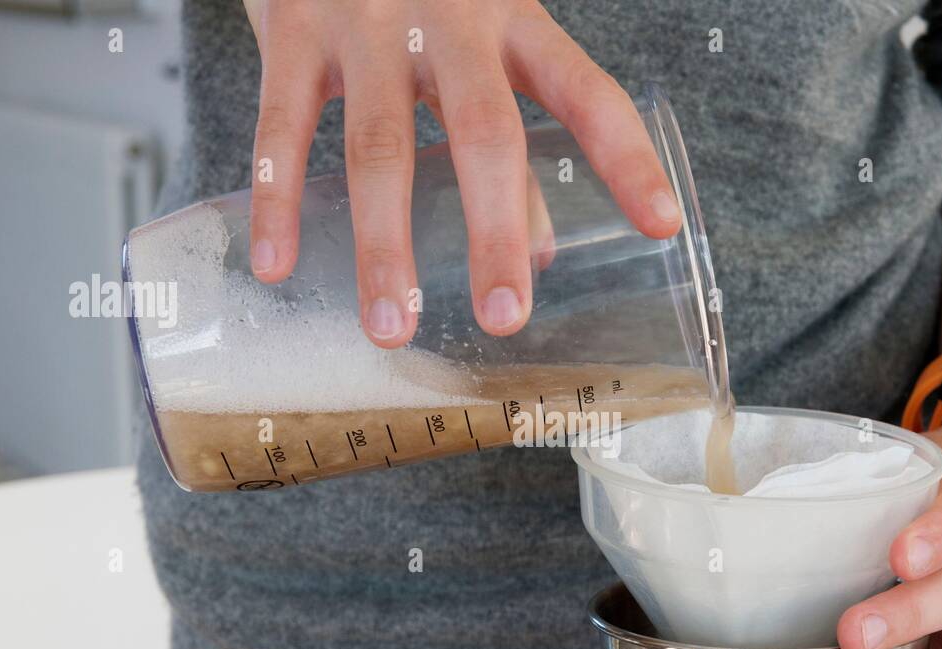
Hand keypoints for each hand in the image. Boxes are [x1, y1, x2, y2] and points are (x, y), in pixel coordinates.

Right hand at [241, 0, 680, 346]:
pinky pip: (283, 125)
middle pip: (483, 133)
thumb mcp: (478, 41)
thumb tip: (542, 247)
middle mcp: (450, 19)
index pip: (587, 93)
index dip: (627, 159)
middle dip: (494, 232)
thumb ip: (507, 134)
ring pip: (379, 147)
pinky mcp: (293, 24)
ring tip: (390, 326)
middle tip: (504, 316)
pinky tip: (279, 263)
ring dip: (384, 245)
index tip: (662, 225)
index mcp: (514, 20)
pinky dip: (279, 199)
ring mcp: (368, 23)